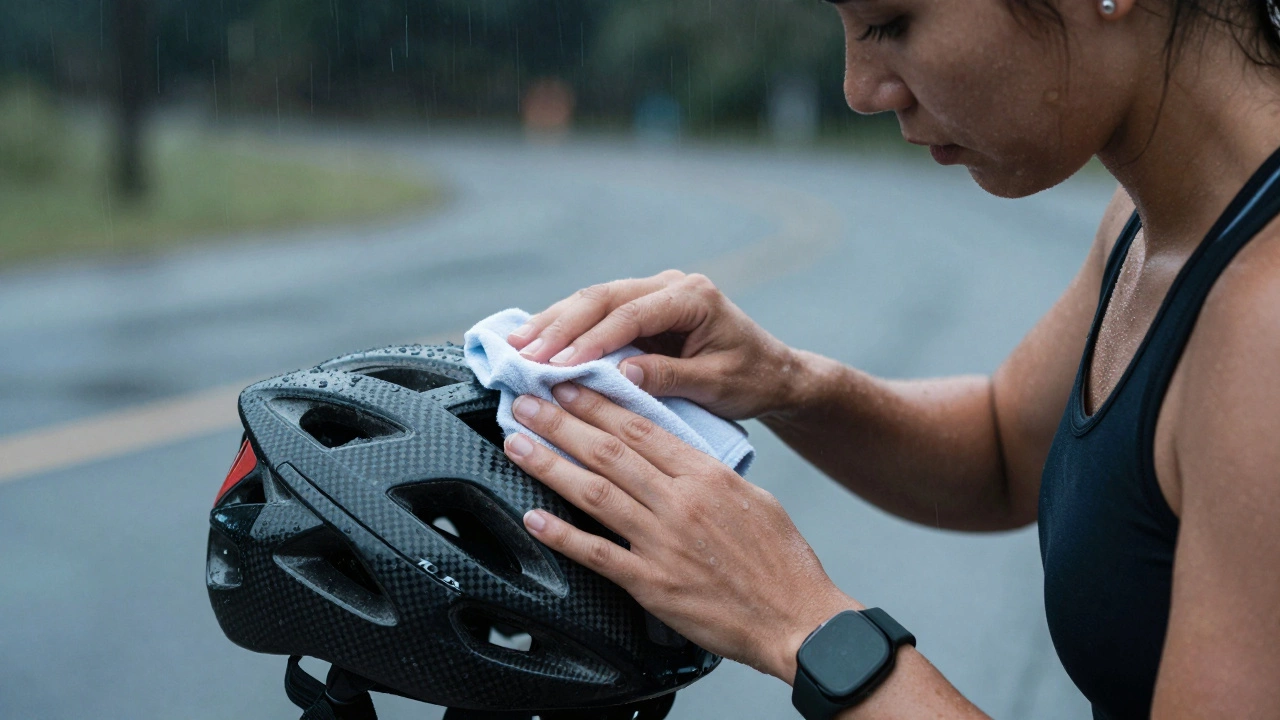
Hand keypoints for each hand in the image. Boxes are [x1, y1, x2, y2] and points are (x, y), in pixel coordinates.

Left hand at [502, 382, 860, 681]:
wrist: (799, 620)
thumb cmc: (782, 562)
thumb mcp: (753, 497)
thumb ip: (708, 473)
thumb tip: (674, 452)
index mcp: (707, 476)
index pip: (641, 428)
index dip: (598, 403)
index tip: (569, 385)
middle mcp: (680, 503)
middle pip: (609, 452)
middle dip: (561, 422)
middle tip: (526, 402)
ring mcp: (663, 544)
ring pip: (596, 493)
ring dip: (550, 465)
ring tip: (518, 444)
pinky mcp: (653, 585)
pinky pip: (598, 554)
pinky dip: (562, 535)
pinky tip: (534, 518)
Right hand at [506, 270, 798, 419]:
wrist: (774, 372)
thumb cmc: (752, 379)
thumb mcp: (716, 385)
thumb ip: (670, 377)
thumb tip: (622, 374)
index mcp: (692, 298)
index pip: (630, 314)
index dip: (591, 339)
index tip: (558, 364)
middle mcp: (670, 285)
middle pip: (603, 298)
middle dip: (559, 326)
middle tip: (522, 353)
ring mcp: (655, 293)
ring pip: (593, 300)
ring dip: (554, 323)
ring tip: (516, 346)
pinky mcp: (643, 309)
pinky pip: (598, 313)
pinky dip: (566, 327)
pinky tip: (536, 341)